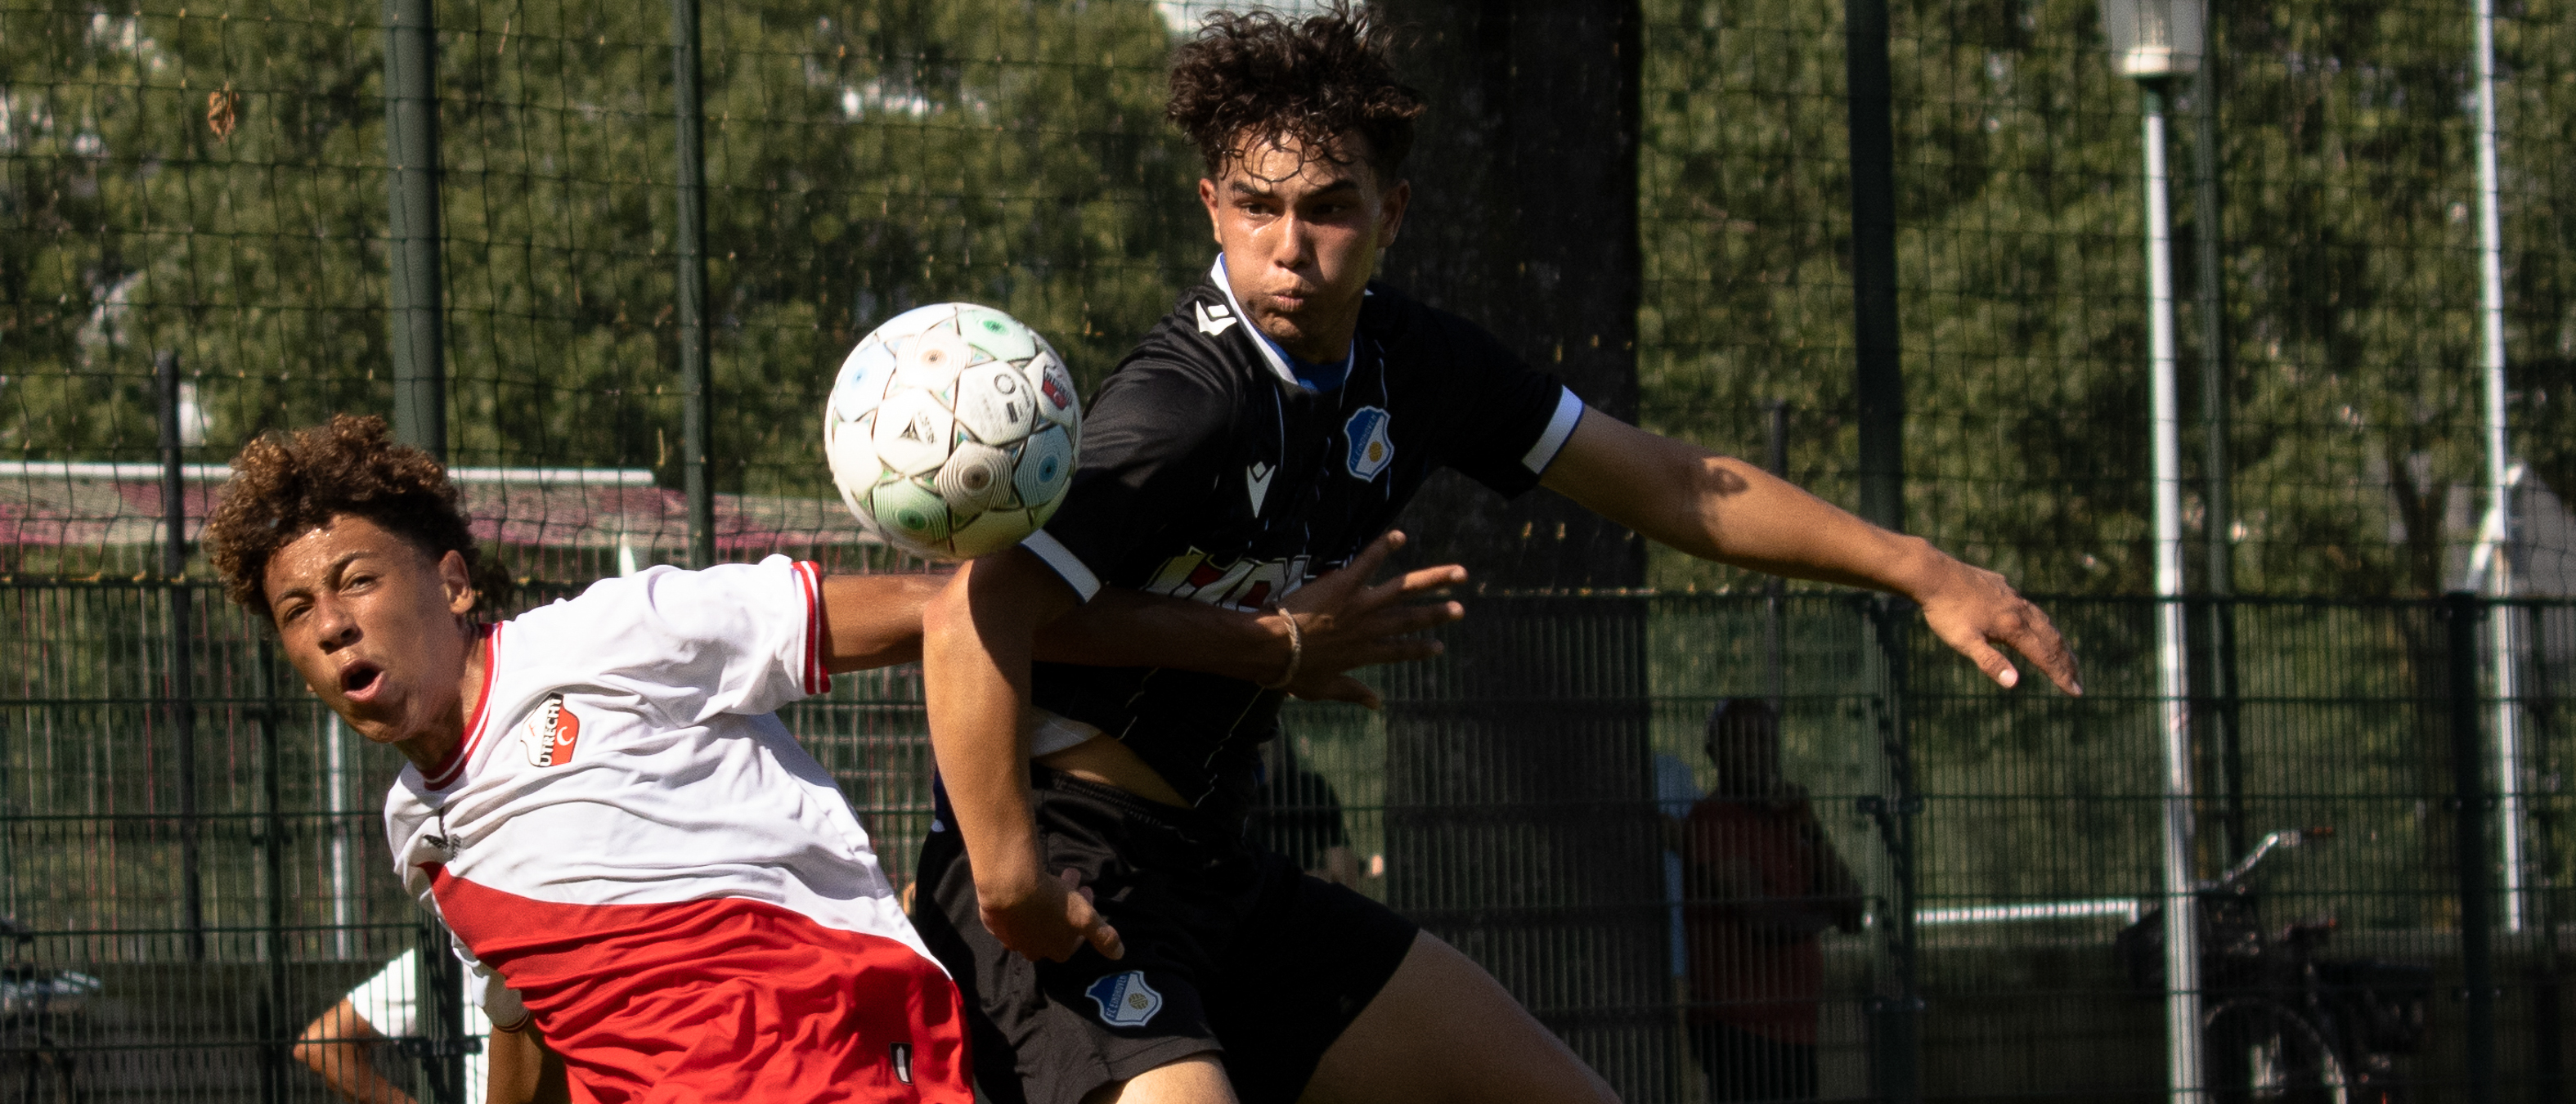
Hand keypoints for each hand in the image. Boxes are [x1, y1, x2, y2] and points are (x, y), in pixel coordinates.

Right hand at [978, 868, 1123, 962]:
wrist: (1009, 888)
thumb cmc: (1051, 903)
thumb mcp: (1085, 917)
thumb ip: (1103, 937)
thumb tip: (1119, 954)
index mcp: (1056, 952)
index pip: (1075, 938)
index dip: (1084, 916)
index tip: (1086, 892)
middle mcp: (1032, 950)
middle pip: (1055, 927)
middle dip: (1068, 905)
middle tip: (1073, 880)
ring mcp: (1011, 937)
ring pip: (1034, 919)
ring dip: (1047, 900)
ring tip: (1056, 874)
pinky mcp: (993, 922)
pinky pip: (1014, 912)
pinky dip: (1024, 901)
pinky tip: (1027, 886)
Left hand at [1272, 530, 1466, 709]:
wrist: (1274, 648)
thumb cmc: (1293, 671)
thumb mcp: (1323, 689)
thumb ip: (1352, 693)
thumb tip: (1376, 704)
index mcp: (1365, 653)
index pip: (1401, 651)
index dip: (1421, 649)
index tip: (1439, 647)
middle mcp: (1370, 628)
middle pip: (1411, 620)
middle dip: (1438, 614)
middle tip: (1460, 609)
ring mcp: (1360, 604)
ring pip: (1404, 589)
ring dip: (1432, 580)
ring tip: (1458, 573)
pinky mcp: (1344, 583)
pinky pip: (1367, 562)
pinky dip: (1383, 547)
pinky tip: (1400, 535)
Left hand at [1911, 556, 2080, 694]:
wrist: (1933, 574)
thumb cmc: (1945, 612)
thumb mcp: (1964, 642)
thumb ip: (1990, 662)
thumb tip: (2014, 683)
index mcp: (2013, 627)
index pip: (2045, 656)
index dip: (2061, 675)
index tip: (2077, 692)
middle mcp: (2019, 610)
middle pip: (2052, 639)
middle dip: (2067, 662)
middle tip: (2079, 680)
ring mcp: (2012, 596)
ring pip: (2043, 621)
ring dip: (2057, 641)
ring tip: (2065, 654)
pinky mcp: (2002, 587)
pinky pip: (2028, 607)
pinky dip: (2040, 622)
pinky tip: (2035, 623)